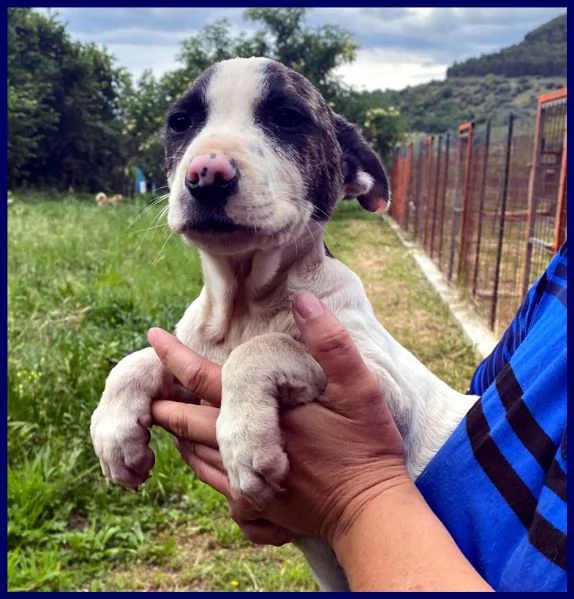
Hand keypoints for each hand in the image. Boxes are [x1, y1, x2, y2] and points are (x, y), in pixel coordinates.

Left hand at [149, 293, 409, 545]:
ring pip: (195, 456)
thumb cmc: (365, 446)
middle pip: (187, 423)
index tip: (152, 337)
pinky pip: (213, 483)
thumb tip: (304, 300)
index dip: (176, 357)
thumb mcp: (359, 388)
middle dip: (165, 404)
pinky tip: (201, 456)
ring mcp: (247, 483)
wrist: (371, 513)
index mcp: (262, 415)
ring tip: (168, 416)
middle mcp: (244, 450)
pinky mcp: (256, 506)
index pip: (205, 380)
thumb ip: (331, 343)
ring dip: (178, 434)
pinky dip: (200, 464)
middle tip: (149, 391)